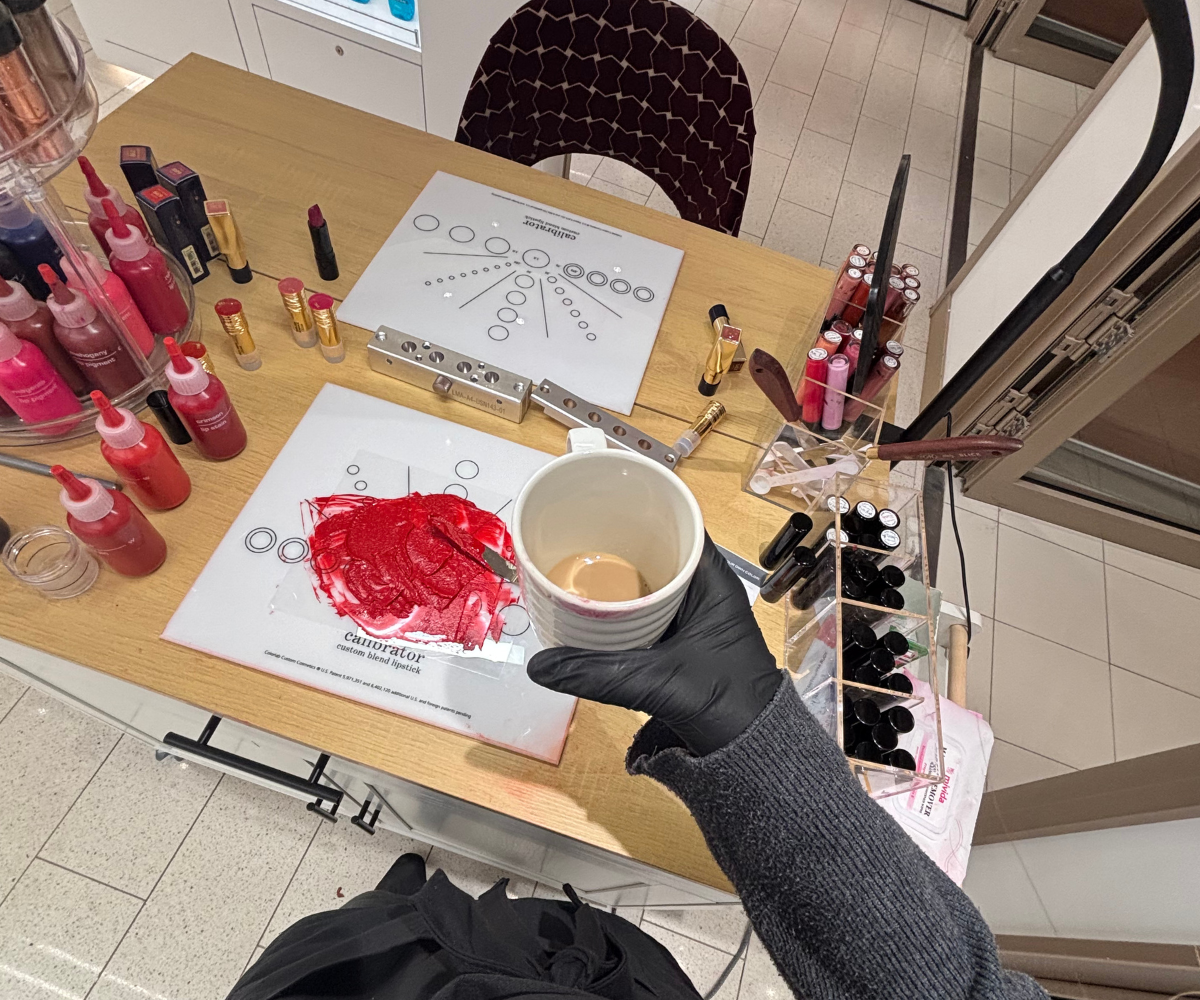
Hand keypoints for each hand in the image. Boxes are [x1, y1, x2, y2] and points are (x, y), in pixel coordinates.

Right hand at [527, 534, 780, 754]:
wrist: (752, 752)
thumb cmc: (725, 704)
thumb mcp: (657, 682)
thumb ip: (597, 674)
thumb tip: (539, 665)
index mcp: (712, 582)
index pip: (680, 525)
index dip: (643, 509)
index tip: (604, 500)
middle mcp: (703, 590)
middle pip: (657, 550)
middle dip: (618, 542)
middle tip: (575, 533)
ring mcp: (691, 615)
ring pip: (648, 581)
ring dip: (617, 577)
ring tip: (574, 563)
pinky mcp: (679, 639)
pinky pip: (644, 611)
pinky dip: (619, 608)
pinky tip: (589, 610)